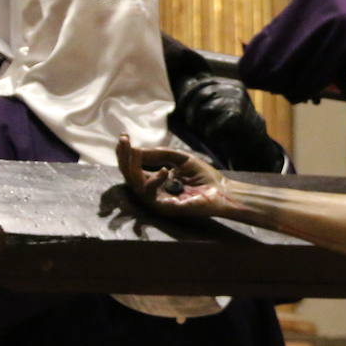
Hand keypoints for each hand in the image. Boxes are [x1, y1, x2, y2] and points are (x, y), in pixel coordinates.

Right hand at [116, 134, 237, 218]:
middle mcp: (152, 191)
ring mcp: (157, 201)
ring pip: (135, 185)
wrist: (222, 191)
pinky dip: (155, 181)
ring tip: (137, 151)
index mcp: (155, 180)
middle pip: (129, 176)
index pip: (134, 168)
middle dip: (124, 157)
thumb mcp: (180, 158)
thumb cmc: (204, 176)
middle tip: (124, 141)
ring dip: (133, 167)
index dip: (126, 153)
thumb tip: (136, 150)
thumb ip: (160, 154)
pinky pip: (151, 195)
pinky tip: (165, 170)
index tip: (124, 137)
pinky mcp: (164, 208)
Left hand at [174, 77, 284, 172]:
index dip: (188, 93)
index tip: (180, 106)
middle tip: (190, 122)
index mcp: (232, 83)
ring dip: (200, 122)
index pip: (204, 82)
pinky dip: (209, 131)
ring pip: (206, 108)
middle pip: (202, 94)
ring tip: (202, 130)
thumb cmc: (232, 122)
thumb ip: (209, 93)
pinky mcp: (237, 116)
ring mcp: (238, 101)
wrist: (253, 139)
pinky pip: (213, 123)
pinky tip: (211, 135)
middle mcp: (236, 89)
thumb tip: (189, 82)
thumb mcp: (222, 102)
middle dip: (191, 109)